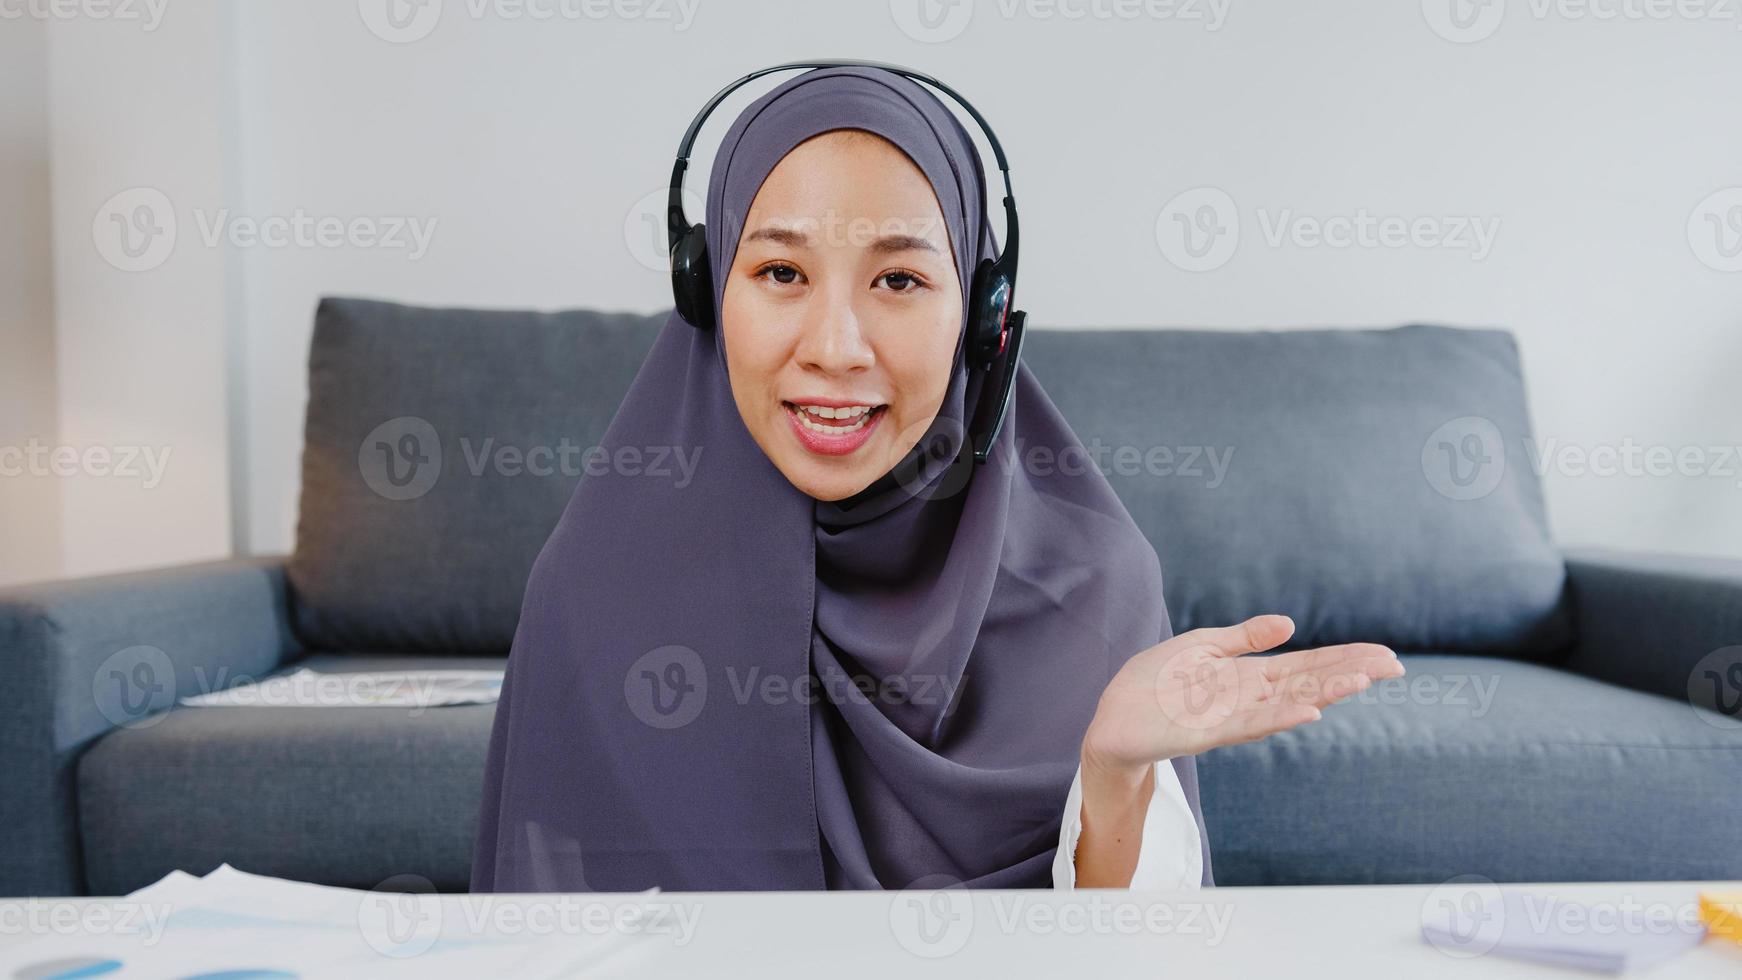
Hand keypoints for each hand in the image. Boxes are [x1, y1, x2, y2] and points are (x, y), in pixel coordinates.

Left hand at [1081, 614, 1402, 779]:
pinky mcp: (1206, 733)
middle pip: (1308, 684)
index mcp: (1249, 677)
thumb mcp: (1201, 647)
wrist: (1113, 719)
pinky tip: (1308, 713)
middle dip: (1349, 674)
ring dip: (1324, 695)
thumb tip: (1290, 624)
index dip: (1343, 658)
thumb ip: (1245, 638)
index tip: (1384, 654)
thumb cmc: (1154, 685)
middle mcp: (1249, 699)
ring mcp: (1231, 718)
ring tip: (1360, 681)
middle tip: (1394, 666)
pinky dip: (1280, 719)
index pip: (1306, 666)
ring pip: (1287, 705)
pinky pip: (1249, 725)